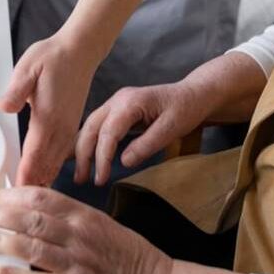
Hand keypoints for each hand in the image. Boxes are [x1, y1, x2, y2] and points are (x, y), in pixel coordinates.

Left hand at [0, 34, 97, 186]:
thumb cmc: (52, 57)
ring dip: (45, 176)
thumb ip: (17, 89)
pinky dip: (55, 164)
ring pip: (56, 159)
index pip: (34, 152)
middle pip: (46, 162)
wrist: (79, 51)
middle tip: (22, 203)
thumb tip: (6, 107)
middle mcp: (60, 125)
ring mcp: (68, 124)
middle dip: (34, 182)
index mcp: (48, 116)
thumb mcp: (28, 68)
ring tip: (35, 196)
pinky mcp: (72, 121)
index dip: (25, 173)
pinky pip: (64, 150)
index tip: (18, 191)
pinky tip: (51, 172)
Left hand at [0, 186, 172, 273]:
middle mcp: (78, 235)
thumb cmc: (122, 248)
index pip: (41, 197)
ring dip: (1, 240)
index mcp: (82, 214)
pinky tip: (2, 271)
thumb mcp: (96, 219)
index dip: (13, 195)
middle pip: (30, 219)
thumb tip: (29, 206)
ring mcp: (77, 262)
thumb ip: (65, 213)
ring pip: (32, 246)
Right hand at [74, 82, 210, 185]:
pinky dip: (88, 141)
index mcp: (130, 102)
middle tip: (81, 180)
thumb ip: (147, 144)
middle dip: (83, 154)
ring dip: (82, 149)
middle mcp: (118, 100)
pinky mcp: (117, 109)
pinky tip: (85, 157)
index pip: (108, 132)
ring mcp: (115, 103)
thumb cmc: (186, 108)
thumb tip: (124, 162)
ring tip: (80, 174)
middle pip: (91, 127)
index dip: (102, 157)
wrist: (193, 94)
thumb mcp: (172, 128)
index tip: (100, 179)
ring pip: (89, 125)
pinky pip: (97, 125)